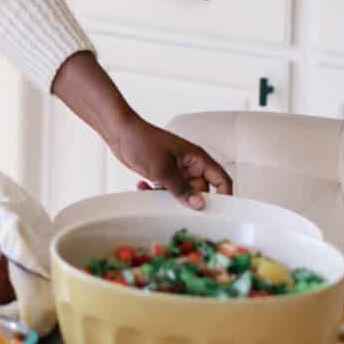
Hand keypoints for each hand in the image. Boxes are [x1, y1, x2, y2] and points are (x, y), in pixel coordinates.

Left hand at [107, 116, 232, 208]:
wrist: (119, 132)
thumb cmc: (142, 141)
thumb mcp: (163, 169)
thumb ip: (182, 188)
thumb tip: (199, 205)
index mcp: (197, 158)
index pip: (220, 178)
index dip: (224, 195)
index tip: (217, 211)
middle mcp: (189, 165)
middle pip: (200, 190)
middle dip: (188, 200)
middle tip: (176, 208)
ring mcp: (176, 169)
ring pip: (182, 192)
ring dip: (168, 197)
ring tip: (152, 192)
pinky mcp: (163, 173)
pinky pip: (166, 190)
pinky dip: (155, 192)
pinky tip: (142, 186)